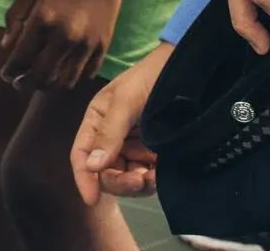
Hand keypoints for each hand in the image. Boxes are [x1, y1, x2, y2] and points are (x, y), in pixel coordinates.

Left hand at [0, 0, 134, 92]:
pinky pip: (85, 74)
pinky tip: (62, 72)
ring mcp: (86, 43)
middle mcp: (65, 36)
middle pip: (41, 76)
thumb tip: (6, 47)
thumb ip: (14, 17)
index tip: (5, 74)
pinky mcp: (103, 45)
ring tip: (39, 82)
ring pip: (64, 81)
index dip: (10, 71)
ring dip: (48, 86)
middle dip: (25, 84)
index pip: (21, 59)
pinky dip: (71, 78)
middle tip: (18, 84)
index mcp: (43, 20)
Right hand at [71, 42, 171, 203]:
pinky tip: (160, 174)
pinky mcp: (153, 152)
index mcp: (97, 120)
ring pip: (126, 177)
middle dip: (119, 181)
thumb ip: (109, 132)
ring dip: (137, 183)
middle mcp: (112, 137)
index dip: (84, 177)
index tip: (92, 200)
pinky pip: (146, 175)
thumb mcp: (126, 100)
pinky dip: (151, 179)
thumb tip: (92, 166)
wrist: (187, 69)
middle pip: (105, 172)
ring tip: (154, 176)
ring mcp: (133, 146)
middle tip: (139, 180)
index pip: (82, 154)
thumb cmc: (150, 78)